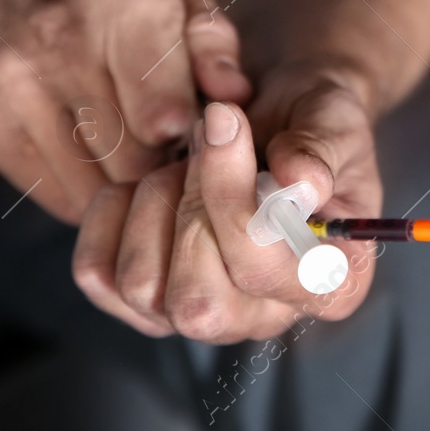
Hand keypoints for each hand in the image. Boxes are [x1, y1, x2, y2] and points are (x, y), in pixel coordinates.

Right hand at [0, 0, 251, 223]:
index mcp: (122, 1)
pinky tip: (93, 154)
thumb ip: (211, 38)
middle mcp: (59, 44)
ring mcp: (13, 86)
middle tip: (172, 149)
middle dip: (163, 166)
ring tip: (134, 150)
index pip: (163, 114)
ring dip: (121, 182)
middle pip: (132, 161)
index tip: (200, 131)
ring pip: (89, 187)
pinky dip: (81, 187)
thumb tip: (234, 98)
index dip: (194, 137)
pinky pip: (48, 191)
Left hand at [71, 69, 382, 342]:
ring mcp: (199, 312)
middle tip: (207, 138)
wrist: (274, 115)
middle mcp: (264, 315)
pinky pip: (96, 273)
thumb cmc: (311, 122)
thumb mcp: (333, 119)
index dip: (232, 199)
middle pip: (198, 301)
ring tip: (186, 160)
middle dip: (189, 204)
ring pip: (142, 285)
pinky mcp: (142, 299)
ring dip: (155, 200)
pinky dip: (111, 213)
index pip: (263, 274)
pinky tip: (146, 181)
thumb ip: (321, 150)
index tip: (224, 120)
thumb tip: (301, 185)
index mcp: (330, 284)